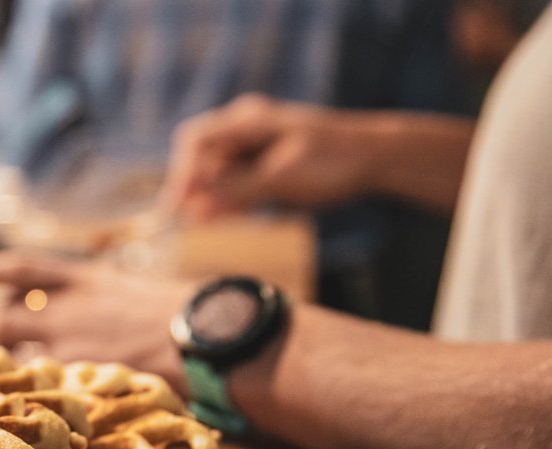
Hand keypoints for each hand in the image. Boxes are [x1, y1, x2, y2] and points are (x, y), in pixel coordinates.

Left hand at [0, 250, 193, 395]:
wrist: (201, 335)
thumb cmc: (181, 310)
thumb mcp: (133, 290)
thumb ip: (98, 299)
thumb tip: (83, 311)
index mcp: (82, 278)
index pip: (18, 269)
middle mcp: (67, 309)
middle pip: (6, 320)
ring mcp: (69, 347)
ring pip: (21, 360)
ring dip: (4, 369)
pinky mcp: (78, 380)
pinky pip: (47, 391)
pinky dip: (38, 399)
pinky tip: (31, 412)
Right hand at [158, 93, 374, 219]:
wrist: (375, 157)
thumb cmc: (333, 161)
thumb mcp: (282, 178)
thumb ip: (237, 190)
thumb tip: (195, 205)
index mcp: (248, 120)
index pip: (196, 143)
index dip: (181, 176)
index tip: (176, 209)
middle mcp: (246, 128)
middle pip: (203, 158)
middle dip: (193, 190)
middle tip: (188, 223)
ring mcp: (255, 145)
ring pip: (218, 173)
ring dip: (210, 198)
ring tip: (206, 226)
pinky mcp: (266, 164)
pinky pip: (236, 182)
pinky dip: (229, 201)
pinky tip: (225, 219)